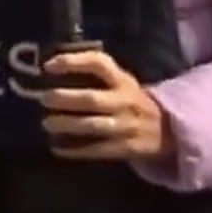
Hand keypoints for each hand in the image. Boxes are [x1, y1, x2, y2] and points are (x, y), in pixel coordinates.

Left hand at [38, 49, 173, 161]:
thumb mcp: (121, 81)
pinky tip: (57, 148)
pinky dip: (76, 150)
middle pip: (92, 99)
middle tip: (43, 98)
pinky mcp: (126, 148)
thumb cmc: (131, 100)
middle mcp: (125, 101)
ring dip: (68, 125)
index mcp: (122, 80)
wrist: (168, 130)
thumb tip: (51, 67)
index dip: (73, 62)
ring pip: (93, 126)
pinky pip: (97, 150)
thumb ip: (96, 74)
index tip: (48, 66)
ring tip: (46, 124)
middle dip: (66, 99)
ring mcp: (126, 126)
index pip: (99, 64)